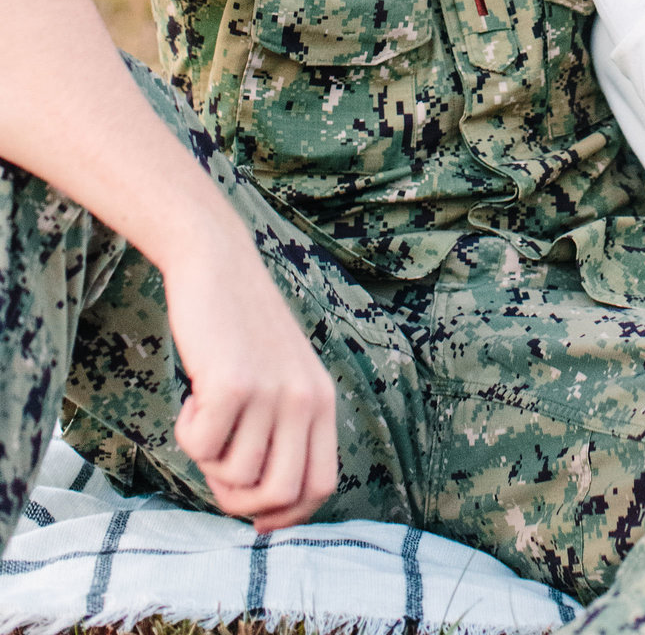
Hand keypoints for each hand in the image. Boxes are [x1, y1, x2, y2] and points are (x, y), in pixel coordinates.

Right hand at [164, 226, 338, 530]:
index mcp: (322, 401)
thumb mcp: (279, 377)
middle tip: (215, 463)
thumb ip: (280, 432)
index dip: (286, 514)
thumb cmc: (239, 327)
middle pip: (280, 494)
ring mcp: (272, 393)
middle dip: (239, 500)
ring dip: (208, 458)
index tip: (254, 516)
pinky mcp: (233, 384)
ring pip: (236, 477)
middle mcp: (305, 400)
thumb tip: (260, 513)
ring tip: (207, 410)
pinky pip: (201, 449)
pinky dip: (187, 432)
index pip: (320, 486)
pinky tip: (194, 393)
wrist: (217, 262)